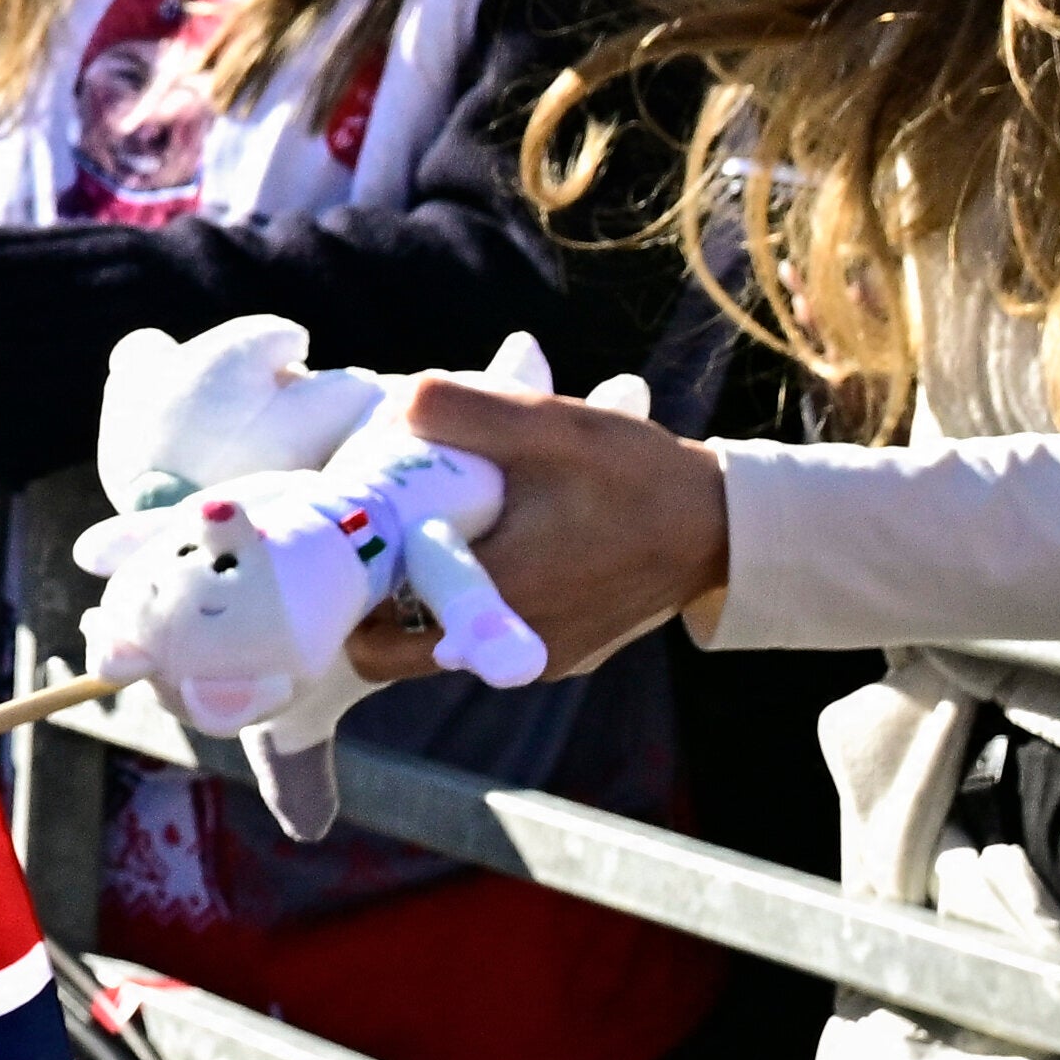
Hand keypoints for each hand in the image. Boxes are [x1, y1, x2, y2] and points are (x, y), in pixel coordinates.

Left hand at [349, 380, 725, 675]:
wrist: (720, 524)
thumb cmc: (636, 476)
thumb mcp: (551, 428)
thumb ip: (465, 411)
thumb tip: (395, 403)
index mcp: (495, 602)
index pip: (372, 642)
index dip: (341, 597)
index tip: (339, 542)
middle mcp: (511, 649)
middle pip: (394, 647)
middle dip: (371, 597)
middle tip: (371, 533)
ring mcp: (536, 656)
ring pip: (439, 639)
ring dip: (420, 591)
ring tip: (423, 526)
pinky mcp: (558, 651)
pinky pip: (487, 632)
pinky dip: (468, 595)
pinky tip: (478, 537)